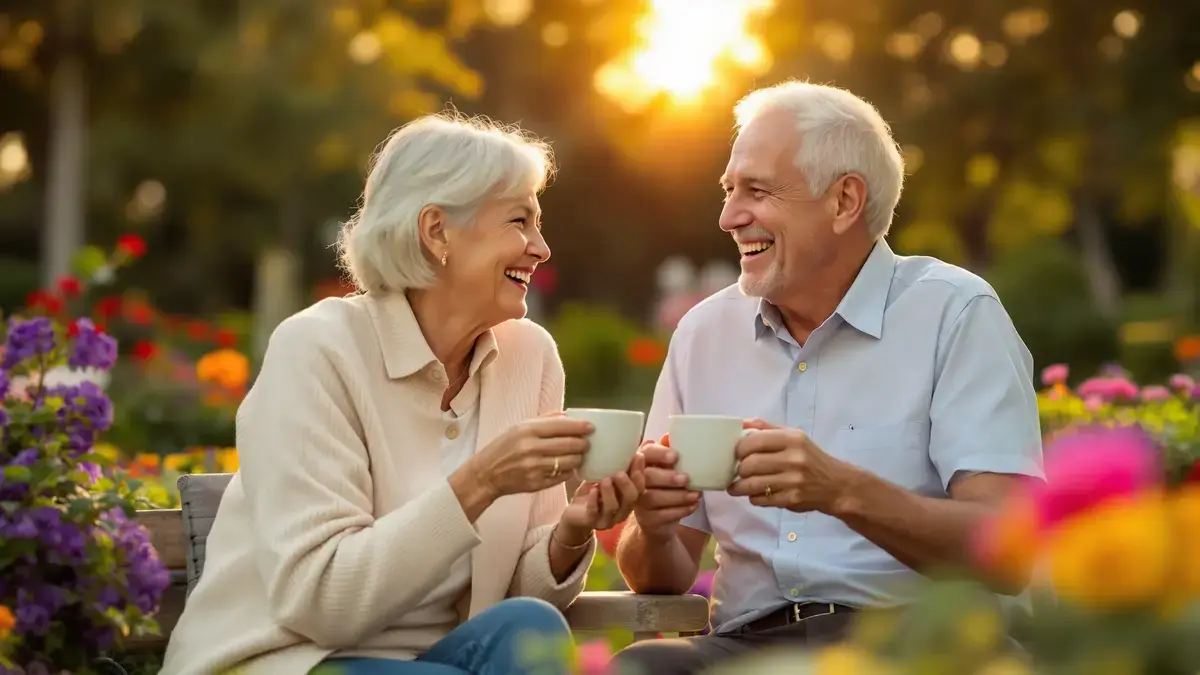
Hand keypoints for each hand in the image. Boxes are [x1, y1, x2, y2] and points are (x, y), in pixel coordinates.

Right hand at [468, 414, 592, 498]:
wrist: (486, 474)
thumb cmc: (503, 447)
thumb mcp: (518, 427)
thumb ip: (544, 420)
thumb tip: (568, 416)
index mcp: (526, 430)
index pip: (561, 426)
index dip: (580, 426)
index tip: (591, 427)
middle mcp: (531, 448)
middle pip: (569, 444)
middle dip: (583, 443)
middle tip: (587, 443)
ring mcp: (534, 468)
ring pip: (569, 462)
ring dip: (578, 458)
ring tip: (579, 455)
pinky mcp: (537, 484)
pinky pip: (561, 476)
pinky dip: (568, 471)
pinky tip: (567, 467)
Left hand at [560, 455, 646, 535]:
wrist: (575, 513)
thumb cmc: (593, 492)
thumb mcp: (606, 477)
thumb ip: (617, 467)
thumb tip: (628, 445)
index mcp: (628, 499)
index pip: (640, 488)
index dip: (640, 474)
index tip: (638, 457)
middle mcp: (621, 511)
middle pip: (631, 499)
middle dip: (627, 484)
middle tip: (620, 472)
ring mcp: (607, 519)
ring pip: (614, 507)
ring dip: (610, 492)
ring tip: (605, 479)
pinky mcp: (591, 521)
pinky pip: (594, 513)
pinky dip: (594, 501)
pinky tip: (592, 490)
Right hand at [631, 436, 701, 538]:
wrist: (658, 520)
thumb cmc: (664, 486)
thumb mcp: (667, 468)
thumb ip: (669, 452)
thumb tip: (671, 435)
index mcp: (642, 462)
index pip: (645, 453)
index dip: (658, 454)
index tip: (675, 457)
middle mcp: (635, 481)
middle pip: (646, 477)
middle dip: (667, 477)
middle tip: (686, 478)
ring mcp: (638, 502)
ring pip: (654, 498)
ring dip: (678, 496)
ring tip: (696, 494)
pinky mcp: (646, 520)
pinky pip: (662, 515)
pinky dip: (680, 510)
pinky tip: (693, 505)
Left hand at [727, 419, 859, 512]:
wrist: (837, 485)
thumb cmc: (810, 458)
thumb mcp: (794, 437)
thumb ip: (766, 428)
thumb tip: (740, 423)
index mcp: (792, 439)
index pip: (754, 441)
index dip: (739, 449)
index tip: (736, 454)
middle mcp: (793, 458)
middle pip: (750, 464)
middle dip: (738, 469)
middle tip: (737, 471)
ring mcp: (793, 481)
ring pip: (752, 484)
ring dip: (739, 487)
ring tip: (735, 487)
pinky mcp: (792, 499)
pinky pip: (761, 499)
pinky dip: (753, 497)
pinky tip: (755, 494)